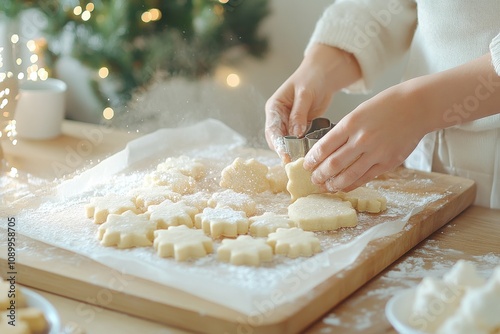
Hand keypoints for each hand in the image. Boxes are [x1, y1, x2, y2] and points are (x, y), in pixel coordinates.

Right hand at [264, 44, 360, 161]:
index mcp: (274, 108)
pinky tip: (311, 154)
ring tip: (304, 161)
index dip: (278, 145)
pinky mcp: (300, 127)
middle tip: (296, 163)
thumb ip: (299, 114)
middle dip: (286, 151)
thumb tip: (295, 134)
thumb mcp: (305, 94)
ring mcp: (289, 123)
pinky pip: (300, 141)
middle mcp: (279, 117)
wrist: (324, 73)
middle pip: (278, 140)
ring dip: (295, 151)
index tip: (285, 156)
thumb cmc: (312, 78)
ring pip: (288, 143)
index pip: (272, 130)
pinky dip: (304, 147)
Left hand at [303, 82, 427, 191]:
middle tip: (313, 179)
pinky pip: (365, 178)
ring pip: (348, 175)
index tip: (306, 165)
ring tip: (326, 186)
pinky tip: (344, 186)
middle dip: (320, 175)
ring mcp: (376, 152)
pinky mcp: (388, 162)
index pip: (324, 146)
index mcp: (351, 123)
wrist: (416, 107)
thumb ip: (344, 131)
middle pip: (333, 164)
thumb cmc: (386, 106)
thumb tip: (327, 150)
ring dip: (333, 184)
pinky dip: (352, 184)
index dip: (312, 159)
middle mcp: (361, 139)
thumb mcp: (359, 112)